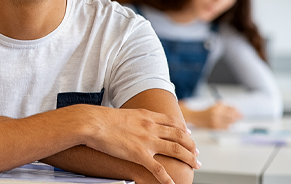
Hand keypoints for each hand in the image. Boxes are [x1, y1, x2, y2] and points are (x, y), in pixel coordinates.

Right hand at [76, 105, 198, 183]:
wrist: (93, 122)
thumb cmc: (102, 119)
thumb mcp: (124, 113)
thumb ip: (134, 118)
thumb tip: (135, 121)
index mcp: (147, 116)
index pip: (172, 122)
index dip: (183, 129)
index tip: (189, 135)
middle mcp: (151, 127)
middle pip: (179, 136)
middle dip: (191, 145)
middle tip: (197, 153)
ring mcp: (147, 141)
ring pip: (176, 150)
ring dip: (189, 158)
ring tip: (196, 165)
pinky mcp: (139, 154)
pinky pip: (158, 169)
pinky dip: (168, 179)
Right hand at [189, 102, 241, 128]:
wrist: (197, 117)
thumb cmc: (207, 112)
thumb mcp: (216, 106)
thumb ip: (226, 107)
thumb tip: (238, 112)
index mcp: (217, 107)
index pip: (231, 109)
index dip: (237, 111)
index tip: (240, 112)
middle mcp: (216, 113)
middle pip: (232, 116)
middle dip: (237, 117)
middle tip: (240, 117)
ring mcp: (216, 120)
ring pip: (230, 122)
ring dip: (233, 122)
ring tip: (234, 120)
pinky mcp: (215, 126)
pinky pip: (226, 127)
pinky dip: (229, 126)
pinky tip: (228, 124)